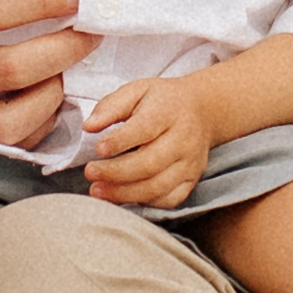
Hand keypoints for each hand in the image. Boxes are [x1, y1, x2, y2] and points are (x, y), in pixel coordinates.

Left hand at [81, 70, 217, 212]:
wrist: (203, 111)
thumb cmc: (162, 101)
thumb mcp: (137, 90)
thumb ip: (111, 106)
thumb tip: (88, 126)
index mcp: (169, 112)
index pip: (145, 129)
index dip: (120, 141)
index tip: (98, 148)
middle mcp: (184, 139)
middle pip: (150, 163)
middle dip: (116, 173)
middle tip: (90, 173)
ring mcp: (190, 163)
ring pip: (158, 186)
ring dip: (124, 193)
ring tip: (98, 191)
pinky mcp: (192, 180)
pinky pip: (169, 200)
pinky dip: (145, 202)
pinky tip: (123, 197)